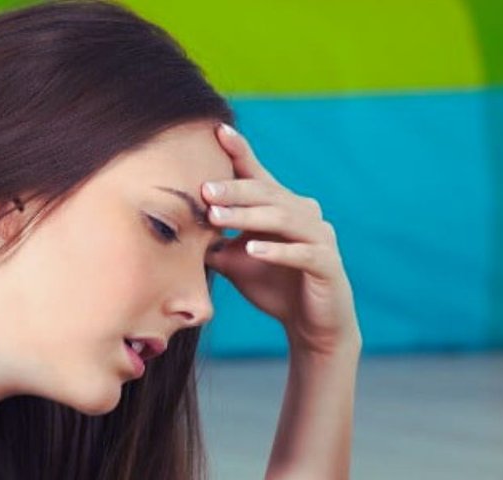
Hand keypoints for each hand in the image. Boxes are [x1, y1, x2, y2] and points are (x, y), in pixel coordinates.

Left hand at [205, 124, 357, 356]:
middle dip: (234, 190)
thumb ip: (214, 241)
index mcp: (284, 207)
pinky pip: (303, 253)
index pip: (259, 175)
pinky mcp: (328, 265)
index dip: (240, 152)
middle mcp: (305, 215)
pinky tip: (253, 249)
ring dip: (248, 217)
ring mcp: (321, 238)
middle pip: (268, 194)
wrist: (311, 326)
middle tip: (204, 189)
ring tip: (218, 219)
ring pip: (283, 219)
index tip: (217, 131)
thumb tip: (174, 226)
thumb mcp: (236, 261)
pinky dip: (277, 250)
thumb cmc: (275, 287)